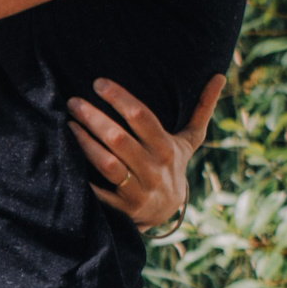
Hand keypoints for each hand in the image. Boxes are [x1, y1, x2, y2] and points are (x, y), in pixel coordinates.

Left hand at [72, 69, 226, 228]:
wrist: (168, 212)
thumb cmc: (173, 165)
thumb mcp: (190, 140)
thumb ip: (203, 108)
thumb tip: (221, 76)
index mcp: (167, 147)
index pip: (141, 117)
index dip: (119, 98)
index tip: (98, 83)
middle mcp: (153, 169)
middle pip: (119, 139)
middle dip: (93, 118)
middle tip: (73, 102)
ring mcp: (138, 191)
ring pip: (107, 164)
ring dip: (85, 143)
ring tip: (68, 124)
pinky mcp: (123, 210)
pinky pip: (98, 192)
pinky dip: (82, 177)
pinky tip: (66, 158)